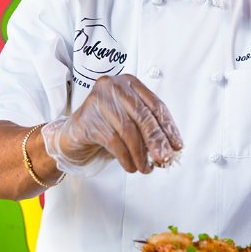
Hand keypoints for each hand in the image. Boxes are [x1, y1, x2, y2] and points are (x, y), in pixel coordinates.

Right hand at [41, 74, 182, 173]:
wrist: (73, 135)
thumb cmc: (106, 126)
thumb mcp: (131, 122)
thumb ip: (149, 129)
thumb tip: (171, 148)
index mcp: (130, 83)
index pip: (156, 105)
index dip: (169, 127)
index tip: (177, 145)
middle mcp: (114, 87)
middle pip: (143, 116)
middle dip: (157, 141)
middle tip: (165, 159)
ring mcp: (99, 101)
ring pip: (128, 131)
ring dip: (140, 154)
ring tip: (145, 168)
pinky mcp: (87, 118)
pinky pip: (114, 142)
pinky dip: (126, 157)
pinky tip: (131, 166)